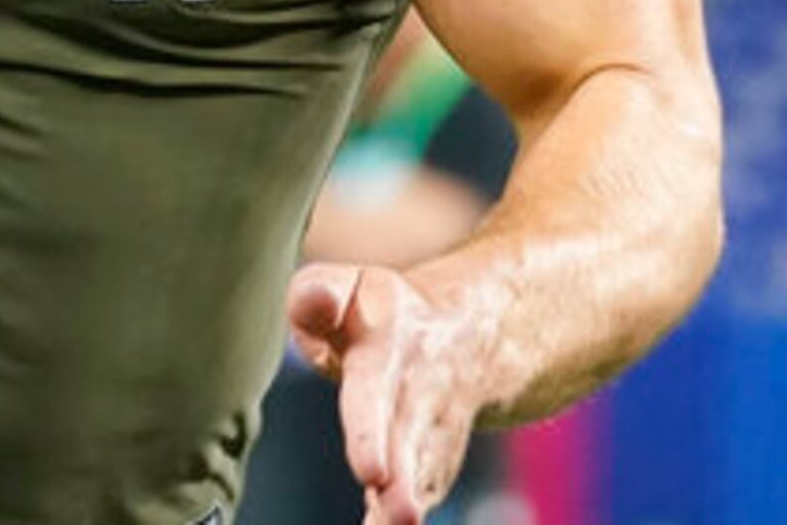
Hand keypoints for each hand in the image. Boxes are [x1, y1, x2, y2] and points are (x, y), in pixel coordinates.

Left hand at [283, 262, 489, 524]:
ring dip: (407, 506)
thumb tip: (317, 302)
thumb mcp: (346, 285)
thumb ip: (317, 293)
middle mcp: (418, 397)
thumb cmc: (376, 313)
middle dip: (402, 486)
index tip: (372, 473)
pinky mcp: (432, 466)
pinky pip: (423, 496)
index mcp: (387, 350)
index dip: (371, 434)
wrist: (469, 331)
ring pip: (422, 477)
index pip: (373, 393)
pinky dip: (398, 519)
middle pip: (407, 446)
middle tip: (400, 517)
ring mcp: (432, 436)